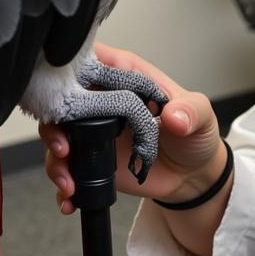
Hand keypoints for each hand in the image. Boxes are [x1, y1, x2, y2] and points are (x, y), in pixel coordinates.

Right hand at [41, 43, 221, 214]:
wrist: (192, 175)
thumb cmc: (194, 132)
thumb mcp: (200, 115)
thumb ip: (190, 111)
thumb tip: (173, 116)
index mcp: (126, 75)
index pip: (90, 58)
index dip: (70, 68)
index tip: (64, 89)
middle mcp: (104, 100)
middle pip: (62, 100)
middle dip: (54, 124)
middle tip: (64, 148)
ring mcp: (94, 131)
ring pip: (58, 136)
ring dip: (55, 160)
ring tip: (69, 181)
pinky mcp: (91, 159)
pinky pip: (67, 168)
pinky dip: (62, 184)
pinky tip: (70, 197)